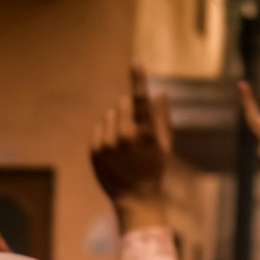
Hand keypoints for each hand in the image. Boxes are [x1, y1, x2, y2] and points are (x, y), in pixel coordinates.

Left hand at [91, 66, 170, 228]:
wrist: (135, 198)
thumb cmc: (155, 168)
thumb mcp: (164, 143)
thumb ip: (161, 117)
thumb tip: (160, 92)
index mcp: (145, 133)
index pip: (141, 100)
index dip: (138, 79)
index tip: (135, 61)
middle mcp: (124, 136)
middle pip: (122, 103)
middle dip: (129, 108)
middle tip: (137, 128)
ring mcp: (107, 144)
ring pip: (110, 114)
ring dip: (117, 120)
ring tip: (125, 141)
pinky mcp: (94, 150)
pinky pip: (100, 127)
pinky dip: (107, 131)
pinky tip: (115, 148)